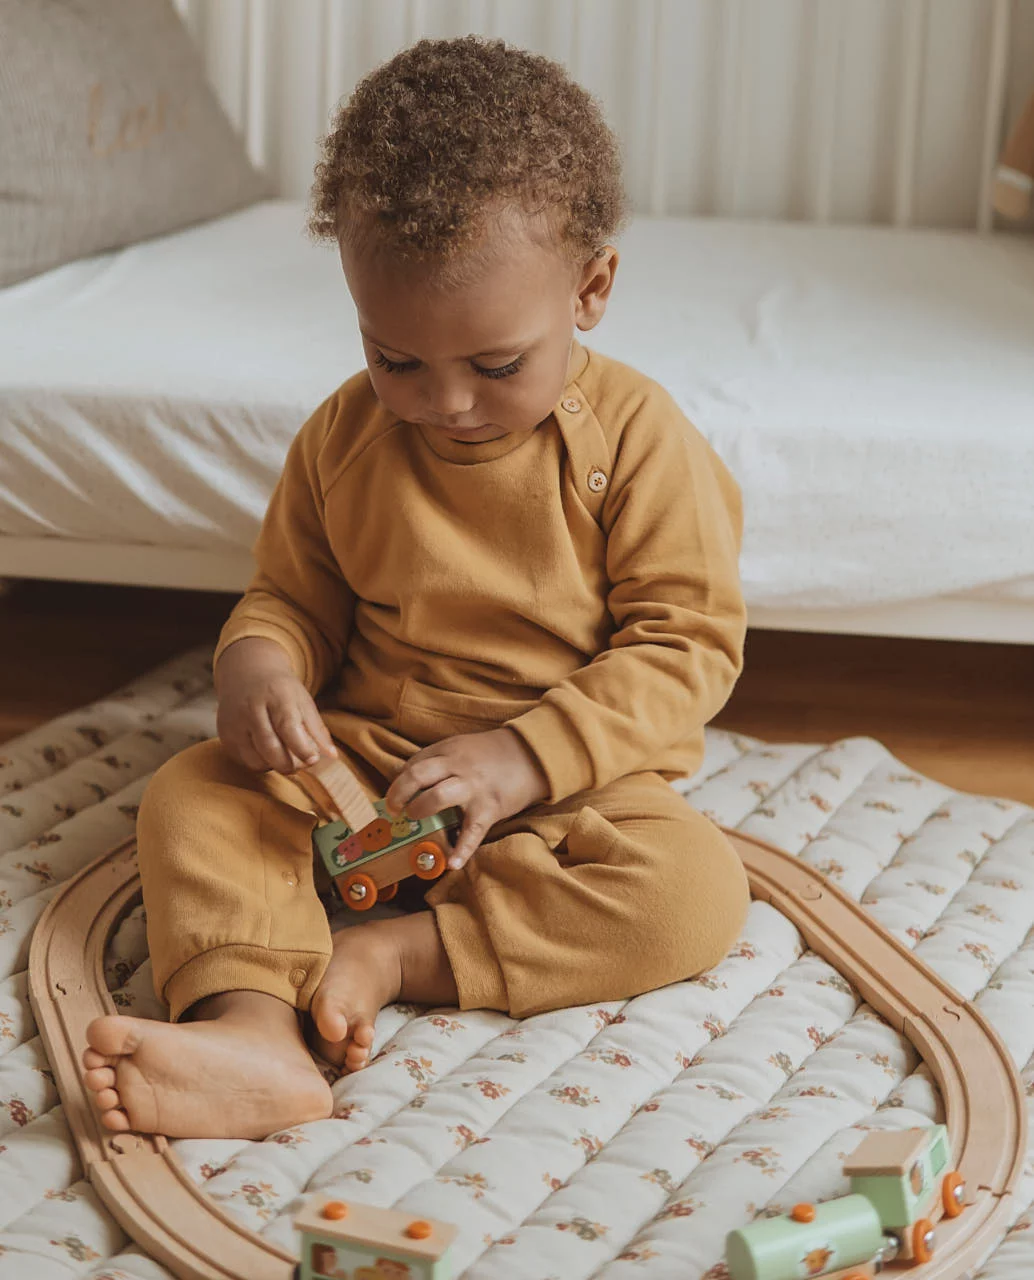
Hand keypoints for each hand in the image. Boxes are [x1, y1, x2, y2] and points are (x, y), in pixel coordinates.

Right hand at [214, 637, 336, 773]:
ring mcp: (234, 723)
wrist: (246, 672)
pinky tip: (267, 751)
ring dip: (274, 765)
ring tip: (285, 755)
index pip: (288, 727)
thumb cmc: (280, 690)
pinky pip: (244, 761)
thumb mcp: (303, 701)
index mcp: (275, 696)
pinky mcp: (225, 735)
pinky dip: (260, 762)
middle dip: (289, 764)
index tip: (313, 760)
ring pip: (256, 760)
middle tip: (301, 764)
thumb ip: (317, 730)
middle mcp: (251, 709)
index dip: (302, 748)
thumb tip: (332, 757)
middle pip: (270, 748)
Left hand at [384, 727, 548, 869]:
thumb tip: (404, 779)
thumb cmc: (489, 755)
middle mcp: (457, 767)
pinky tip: (451, 864)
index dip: (398, 783)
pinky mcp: (489, 809)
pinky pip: (472, 832)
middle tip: (395, 808)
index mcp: (448, 752)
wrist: (530, 755)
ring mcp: (473, 788)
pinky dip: (461, 850)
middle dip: (400, 793)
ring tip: (415, 819)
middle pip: (419, 775)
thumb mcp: (460, 747)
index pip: (413, 765)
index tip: (392, 797)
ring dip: (421, 809)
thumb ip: (435, 761)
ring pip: (439, 796)